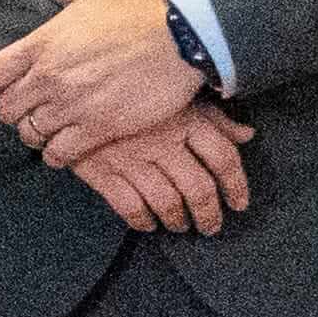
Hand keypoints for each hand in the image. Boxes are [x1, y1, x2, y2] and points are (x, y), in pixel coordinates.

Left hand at [0, 0, 203, 160]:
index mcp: (40, 44)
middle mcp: (49, 76)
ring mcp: (72, 104)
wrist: (181, 37)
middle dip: (14, 113)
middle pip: (6, 110)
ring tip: (49, 129)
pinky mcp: (99, 127)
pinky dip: (57, 154)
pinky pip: (59, 154)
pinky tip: (66, 146)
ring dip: (36, 134)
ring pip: (30, 134)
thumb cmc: (132, 15)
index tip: (4, 91)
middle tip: (30, 112)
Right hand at [66, 99, 256, 236]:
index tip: (239, 202)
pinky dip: (142, 221)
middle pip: (198, 189)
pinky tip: (147, 224)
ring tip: (179, 225)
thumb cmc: (130, 91)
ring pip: (167, 203)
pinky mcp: (101, 171)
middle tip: (210, 226)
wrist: (70, 91)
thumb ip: (215, 118)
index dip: (237, 185)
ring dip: (177, 221)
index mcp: (184, 118)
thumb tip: (247, 135)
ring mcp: (130, 158)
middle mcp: (161, 141)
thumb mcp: (177, 96)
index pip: (223, 157)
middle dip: (208, 214)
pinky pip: (129, 207)